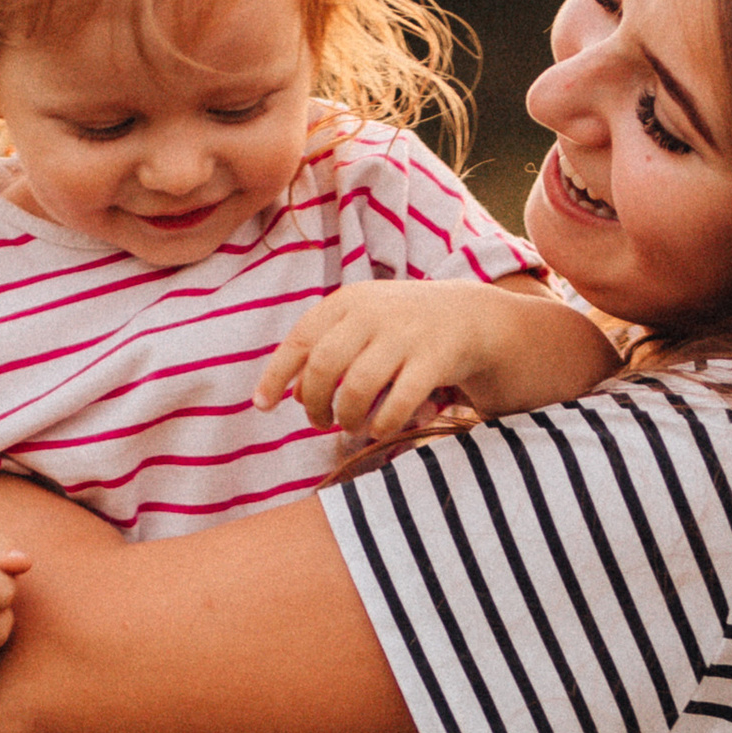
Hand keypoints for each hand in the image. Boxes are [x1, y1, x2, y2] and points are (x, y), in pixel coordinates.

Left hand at [254, 279, 504, 451]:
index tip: (263, 406)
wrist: (469, 314)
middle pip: (324, 366)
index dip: (277, 376)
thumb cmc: (400, 326)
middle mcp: (373, 313)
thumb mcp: (359, 325)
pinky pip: (399, 401)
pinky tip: (378, 430)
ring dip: (347, 416)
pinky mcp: (435, 359)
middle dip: (315, 402)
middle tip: (319, 423)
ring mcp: (405, 334)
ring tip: (350, 427)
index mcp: (347, 302)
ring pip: (357, 386)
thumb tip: (292, 394)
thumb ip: (323, 351)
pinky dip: (383, 423)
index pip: (300, 340)